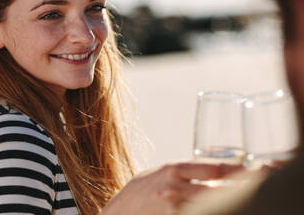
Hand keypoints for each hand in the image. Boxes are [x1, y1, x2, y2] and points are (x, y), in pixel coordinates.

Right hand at [101, 162, 242, 214]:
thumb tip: (213, 172)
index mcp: (172, 169)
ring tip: (242, 200)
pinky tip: (220, 209)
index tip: (255, 170)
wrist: (120, 211)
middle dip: (238, 188)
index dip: (236, 170)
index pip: (211, 168)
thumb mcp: (161, 172)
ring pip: (210, 205)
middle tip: (258, 186)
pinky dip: (209, 212)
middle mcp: (174, 187)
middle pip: (216, 188)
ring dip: (228, 203)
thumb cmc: (141, 189)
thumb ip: (185, 172)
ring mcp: (173, 207)